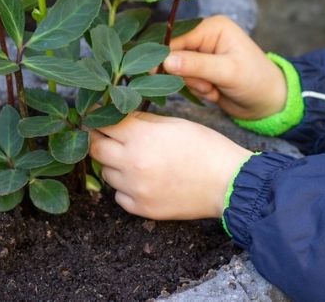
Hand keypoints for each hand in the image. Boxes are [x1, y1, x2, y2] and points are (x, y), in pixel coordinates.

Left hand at [88, 112, 251, 219]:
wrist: (230, 183)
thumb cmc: (206, 148)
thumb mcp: (174, 123)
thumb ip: (141, 120)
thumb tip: (116, 115)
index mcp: (141, 137)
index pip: (102, 123)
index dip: (98, 117)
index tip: (96, 115)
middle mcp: (132, 163)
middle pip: (94, 148)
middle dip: (98, 139)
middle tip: (107, 136)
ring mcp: (135, 188)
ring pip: (105, 172)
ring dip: (113, 164)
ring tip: (133, 159)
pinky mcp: (141, 208)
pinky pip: (118, 195)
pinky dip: (124, 187)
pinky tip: (142, 180)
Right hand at [162, 15, 285, 119]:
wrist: (269, 102)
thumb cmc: (256, 81)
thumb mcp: (227, 72)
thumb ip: (195, 65)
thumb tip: (165, 61)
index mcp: (212, 27)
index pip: (176, 38)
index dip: (165, 55)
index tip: (154, 72)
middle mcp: (205, 37)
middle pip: (173, 54)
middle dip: (187, 74)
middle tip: (207, 84)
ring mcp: (202, 54)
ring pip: (177, 70)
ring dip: (194, 84)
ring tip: (214, 88)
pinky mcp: (201, 70)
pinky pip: (184, 80)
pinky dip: (197, 90)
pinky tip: (214, 91)